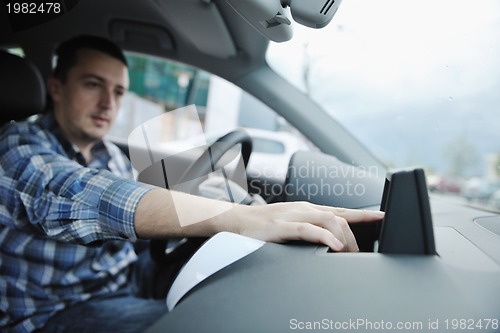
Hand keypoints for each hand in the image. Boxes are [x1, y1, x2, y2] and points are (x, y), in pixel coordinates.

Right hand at [232, 201, 383, 251]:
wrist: (236, 219)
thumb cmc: (263, 224)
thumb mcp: (290, 223)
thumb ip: (309, 229)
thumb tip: (329, 242)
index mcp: (308, 209)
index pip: (342, 210)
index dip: (364, 214)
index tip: (383, 217)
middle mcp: (304, 208)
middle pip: (340, 216)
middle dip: (357, 234)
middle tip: (361, 254)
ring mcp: (293, 215)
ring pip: (329, 219)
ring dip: (344, 237)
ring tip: (349, 252)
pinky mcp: (282, 226)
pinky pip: (308, 229)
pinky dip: (326, 237)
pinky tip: (335, 245)